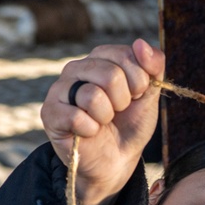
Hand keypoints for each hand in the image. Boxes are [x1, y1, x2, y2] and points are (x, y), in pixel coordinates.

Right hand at [40, 38, 164, 204]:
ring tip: (103, 121)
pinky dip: (91, 130)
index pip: (126, 55)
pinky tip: (89, 132)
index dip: (139, 82)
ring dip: (107, 117)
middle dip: (123, 101)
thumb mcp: (150, 95)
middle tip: (117, 112)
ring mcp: (60, 90)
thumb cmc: (130, 124)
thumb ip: (153, 67)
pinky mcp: (50, 113)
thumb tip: (141, 43)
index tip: (136, 96)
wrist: (117, 160)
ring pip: (93, 96)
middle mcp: (77, 68)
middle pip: (110, 75)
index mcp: (100, 58)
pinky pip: (76, 117)